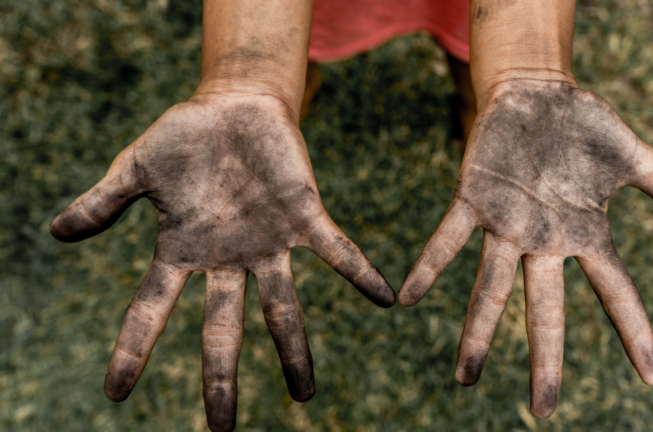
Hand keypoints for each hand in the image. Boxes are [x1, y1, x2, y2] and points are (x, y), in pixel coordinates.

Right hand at [51, 95, 395, 430]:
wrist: (233, 105)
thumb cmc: (186, 137)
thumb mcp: (136, 168)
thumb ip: (104, 202)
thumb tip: (55, 233)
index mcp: (183, 250)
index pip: (151, 310)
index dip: (133, 349)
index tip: (116, 394)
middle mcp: (228, 258)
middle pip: (223, 329)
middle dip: (222, 378)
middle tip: (224, 428)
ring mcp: (269, 242)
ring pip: (282, 307)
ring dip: (294, 350)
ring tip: (305, 394)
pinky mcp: (305, 216)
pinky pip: (338, 252)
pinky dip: (359, 273)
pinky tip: (386, 299)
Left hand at [398, 79, 652, 417]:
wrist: (538, 91)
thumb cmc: (584, 127)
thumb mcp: (634, 158)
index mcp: (583, 234)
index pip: (615, 292)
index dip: (635, 333)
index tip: (652, 378)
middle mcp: (542, 241)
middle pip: (544, 310)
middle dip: (544, 359)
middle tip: (543, 409)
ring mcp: (505, 224)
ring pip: (490, 288)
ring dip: (477, 332)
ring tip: (464, 378)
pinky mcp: (473, 198)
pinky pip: (448, 238)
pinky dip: (430, 265)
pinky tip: (408, 297)